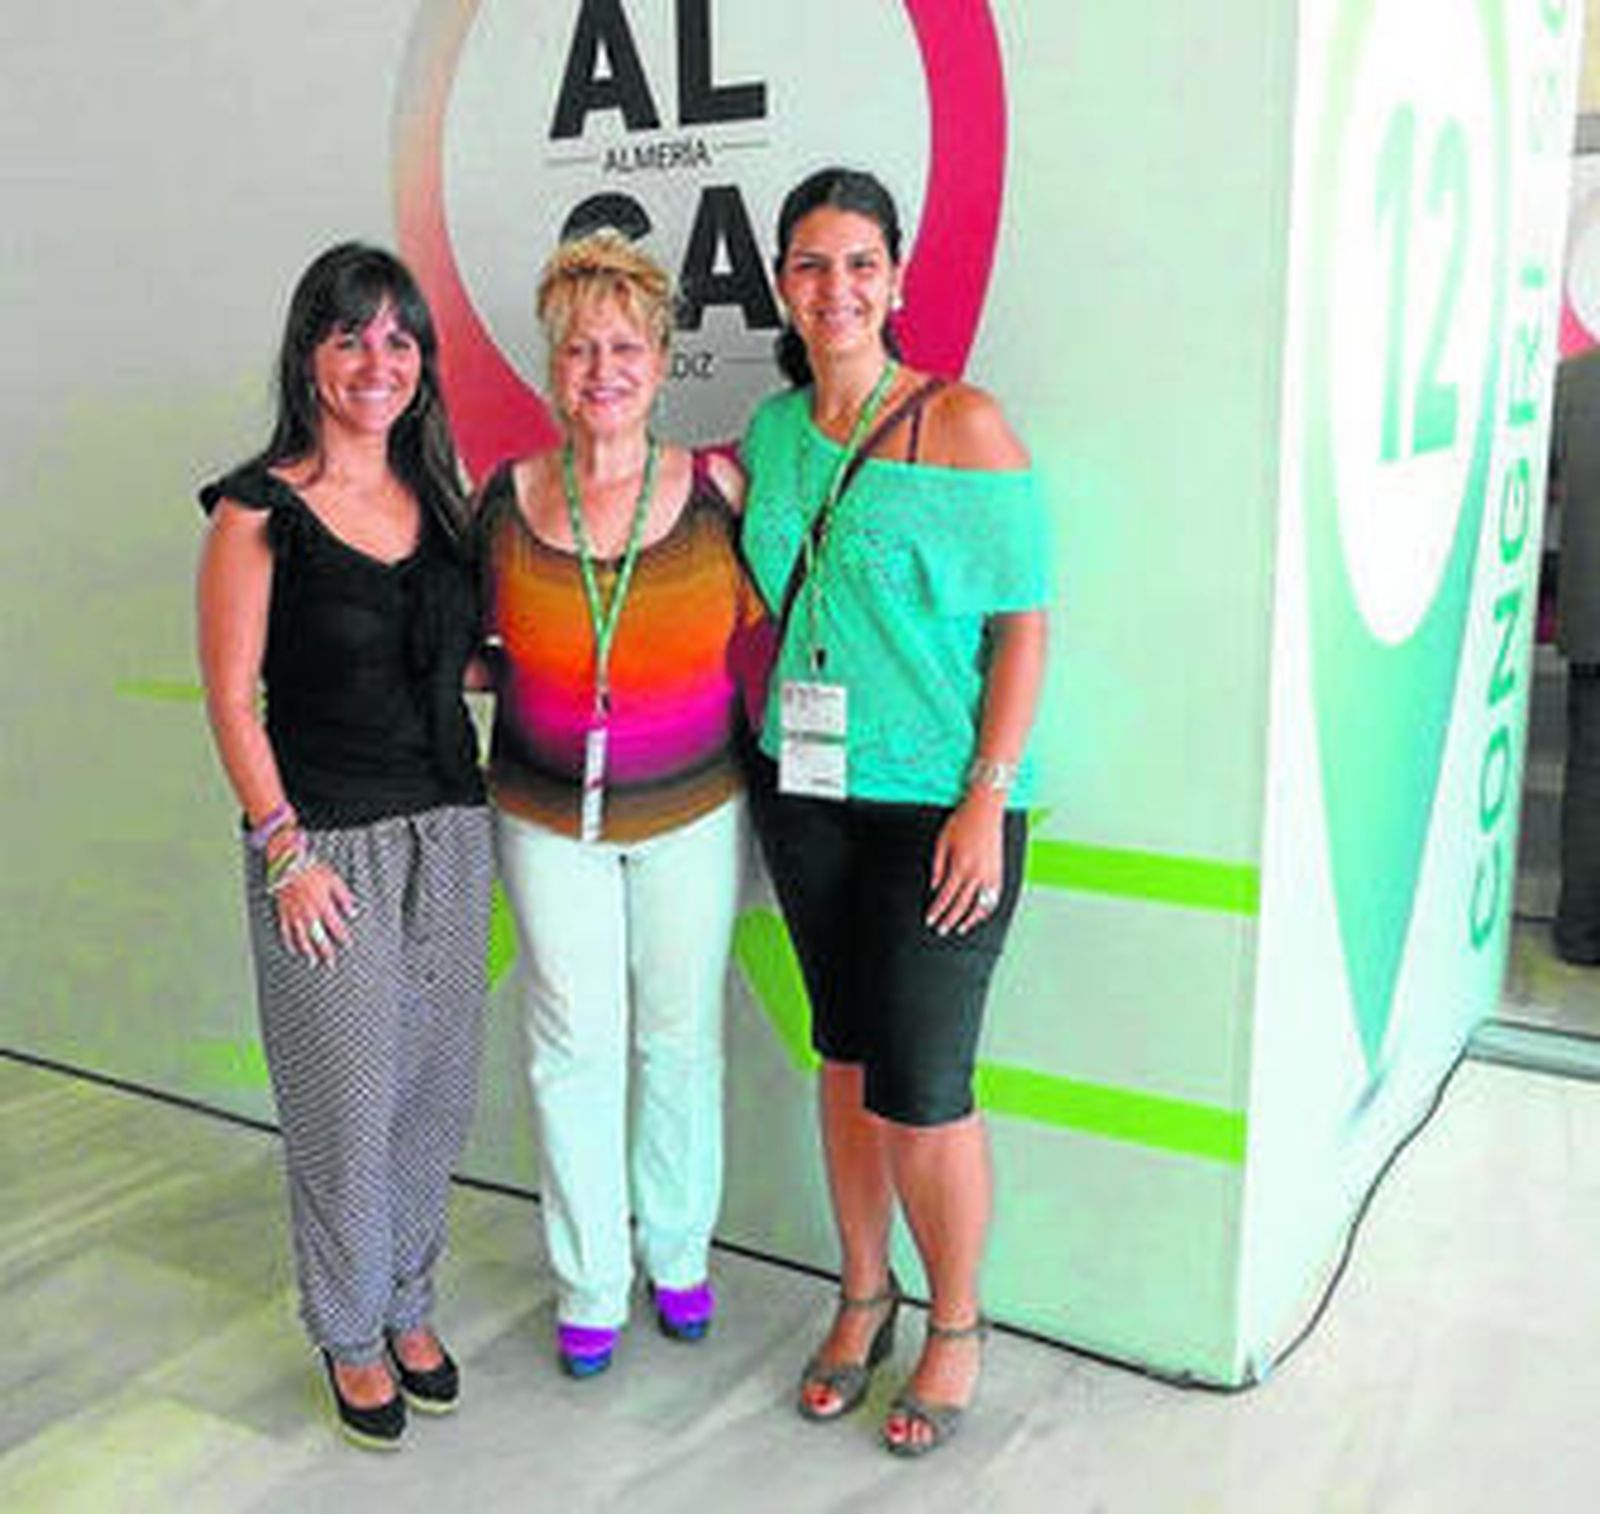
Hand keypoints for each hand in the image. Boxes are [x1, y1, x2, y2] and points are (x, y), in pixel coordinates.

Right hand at [273, 860, 356, 963]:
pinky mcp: (284, 913)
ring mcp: (294, 915)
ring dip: (308, 952)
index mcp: (322, 905)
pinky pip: (286, 932)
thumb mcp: (334, 881)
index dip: (342, 937)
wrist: (289, 865)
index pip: (335, 927)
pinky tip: (294, 950)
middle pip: (318, 938)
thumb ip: (344, 897)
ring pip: (301, 938)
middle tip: (331, 963)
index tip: (347, 945)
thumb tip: (353, 911)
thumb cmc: (312, 870)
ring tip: (313, 963)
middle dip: (326, 952)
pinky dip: (290, 943)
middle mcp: (308, 913)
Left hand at [925, 792, 1004, 936]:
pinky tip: (979, 915)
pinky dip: (986, 909)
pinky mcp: (999, 871)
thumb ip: (937, 866)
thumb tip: (934, 887)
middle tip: (941, 929)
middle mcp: (976, 873)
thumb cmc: (962, 821)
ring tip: (960, 928)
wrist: (985, 808)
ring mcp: (990, 873)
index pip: (946, 897)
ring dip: (969, 920)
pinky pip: (994, 897)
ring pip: (980, 905)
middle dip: (950, 920)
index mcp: (960, 866)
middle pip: (961, 905)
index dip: (937, 911)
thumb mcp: (942, 841)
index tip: (930, 920)